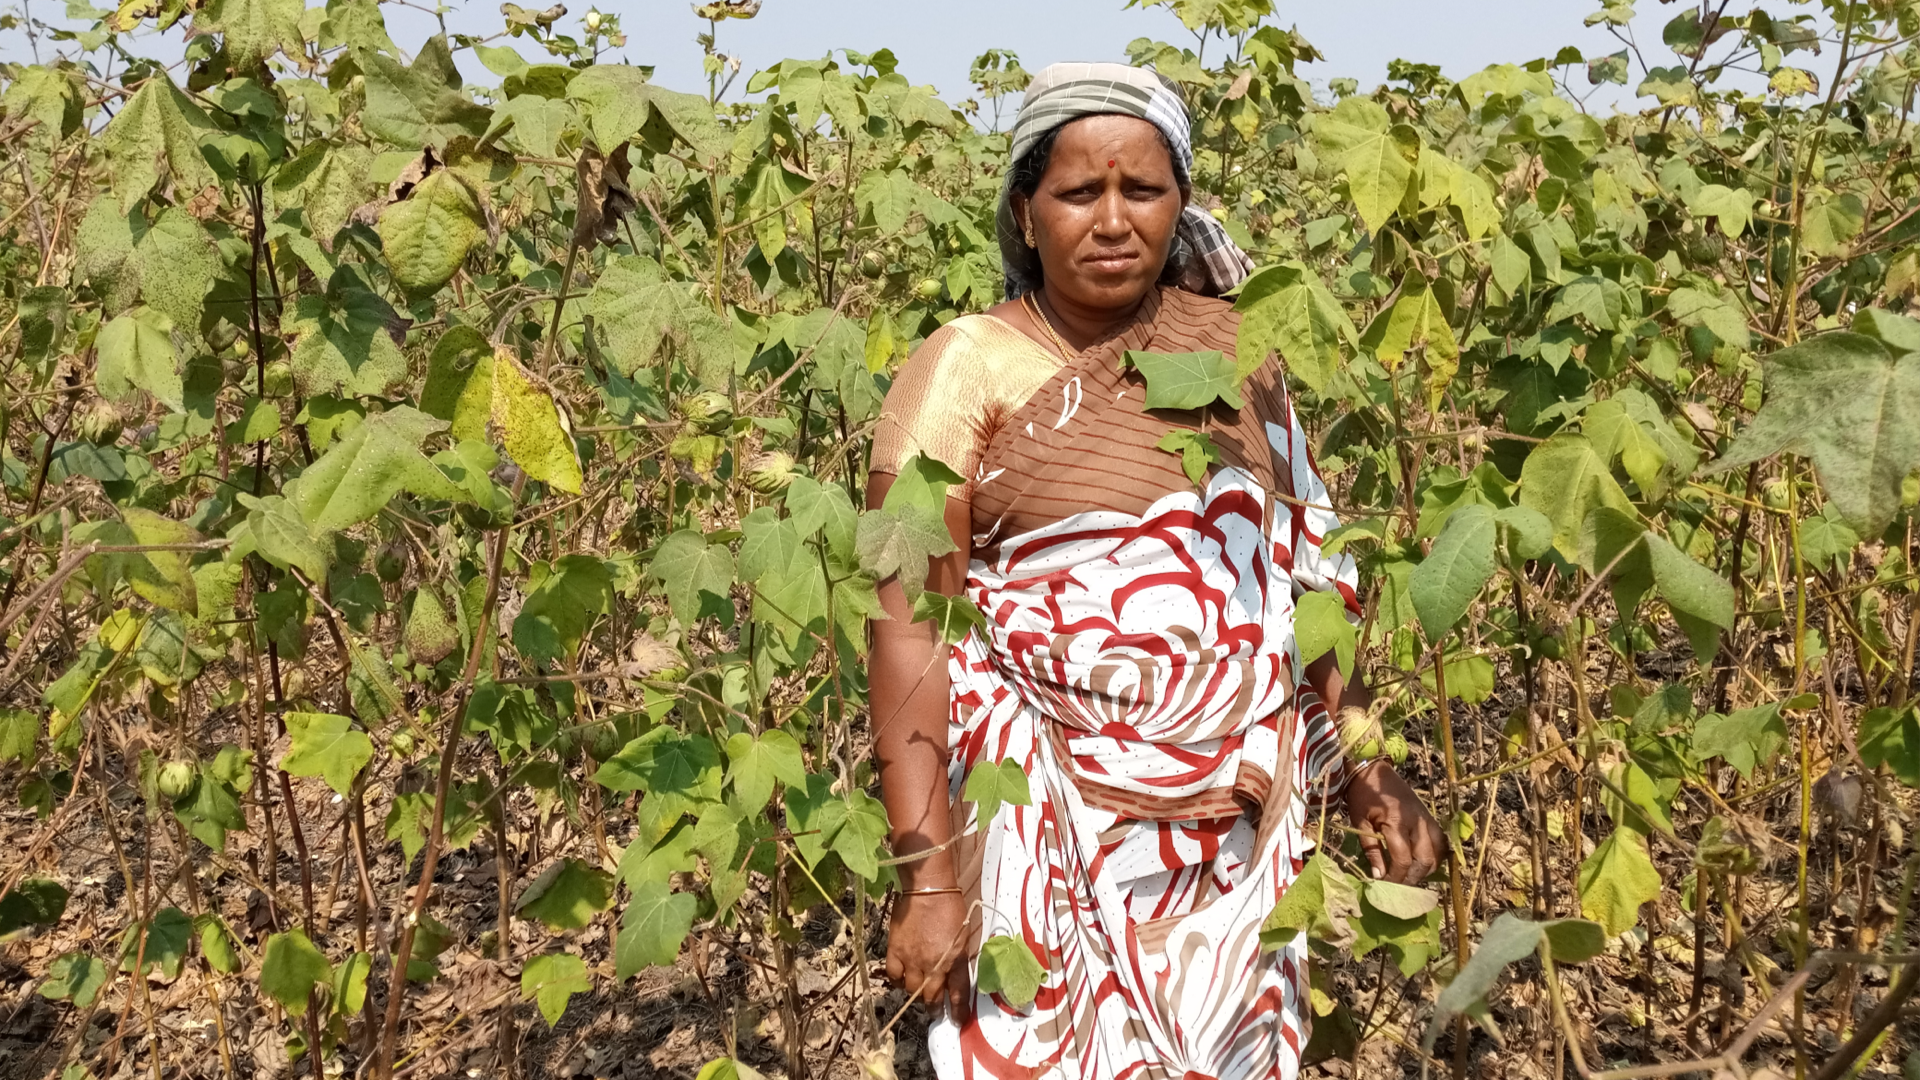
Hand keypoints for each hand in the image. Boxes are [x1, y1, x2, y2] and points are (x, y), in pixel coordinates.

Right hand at [884, 891, 973, 1016]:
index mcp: (955, 959)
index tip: (957, 1020)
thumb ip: (959, 957)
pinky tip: (903, 979)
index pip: (958, 993)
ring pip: (913, 989)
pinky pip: (894, 975)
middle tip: (936, 1012)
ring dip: (917, 995)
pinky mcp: (896, 950)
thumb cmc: (951, 906)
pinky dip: (899, 981)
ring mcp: (913, 958)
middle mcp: (934, 964)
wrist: (928, 888)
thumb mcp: (964, 934)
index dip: (958, 1010)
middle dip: (935, 1008)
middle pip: (933, 996)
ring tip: (920, 995)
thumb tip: (954, 973)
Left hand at [1344, 762, 1445, 884]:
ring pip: (1437, 853)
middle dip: (1412, 877)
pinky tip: (1422, 862)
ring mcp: (1426, 819)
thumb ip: (1372, 850)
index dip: (1396, 877)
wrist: (1373, 769)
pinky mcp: (1429, 816)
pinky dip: (1434, 855)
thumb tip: (1378, 876)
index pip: (1403, 860)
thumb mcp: (1360, 822)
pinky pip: (1440, 842)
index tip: (1385, 885)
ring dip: (1426, 868)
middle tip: (1398, 884)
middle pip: (1425, 860)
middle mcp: (1417, 822)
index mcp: (1396, 822)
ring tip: (1410, 875)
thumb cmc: (1362, 795)